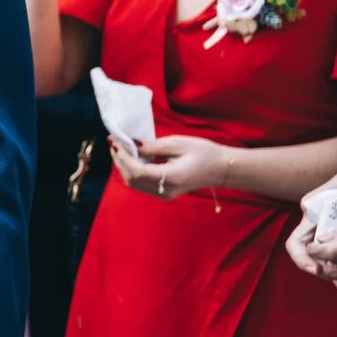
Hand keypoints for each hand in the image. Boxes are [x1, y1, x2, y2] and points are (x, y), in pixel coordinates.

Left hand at [110, 133, 227, 200]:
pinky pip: (141, 184)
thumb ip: (152, 146)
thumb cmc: (204, 153)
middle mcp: (165, 191)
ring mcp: (164, 195)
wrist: (222, 169)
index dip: (122, 156)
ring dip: (123, 166)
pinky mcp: (164, 193)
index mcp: (171, 178)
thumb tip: (131, 144)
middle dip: (119, 160)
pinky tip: (131, 157)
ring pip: (134, 183)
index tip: (114, 141)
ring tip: (120, 148)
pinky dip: (132, 171)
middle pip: (132, 179)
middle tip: (114, 142)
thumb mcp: (178, 144)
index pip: (137, 171)